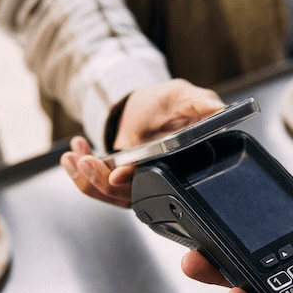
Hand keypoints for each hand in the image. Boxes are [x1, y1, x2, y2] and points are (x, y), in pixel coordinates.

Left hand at [60, 79, 223, 206]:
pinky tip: (75, 153)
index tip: (117, 173)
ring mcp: (139, 182)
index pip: (163, 183)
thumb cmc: (165, 101)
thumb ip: (200, 104)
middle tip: (85, 162)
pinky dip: (81, 174)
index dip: (138, 182)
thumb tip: (218, 111)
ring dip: (87, 179)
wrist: (141, 103)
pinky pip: (99, 186)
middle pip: (131, 196)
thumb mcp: (183, 95)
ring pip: (112, 194)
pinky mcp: (120, 181)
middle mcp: (161, 178)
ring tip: (74, 157)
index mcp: (182, 164)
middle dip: (102, 182)